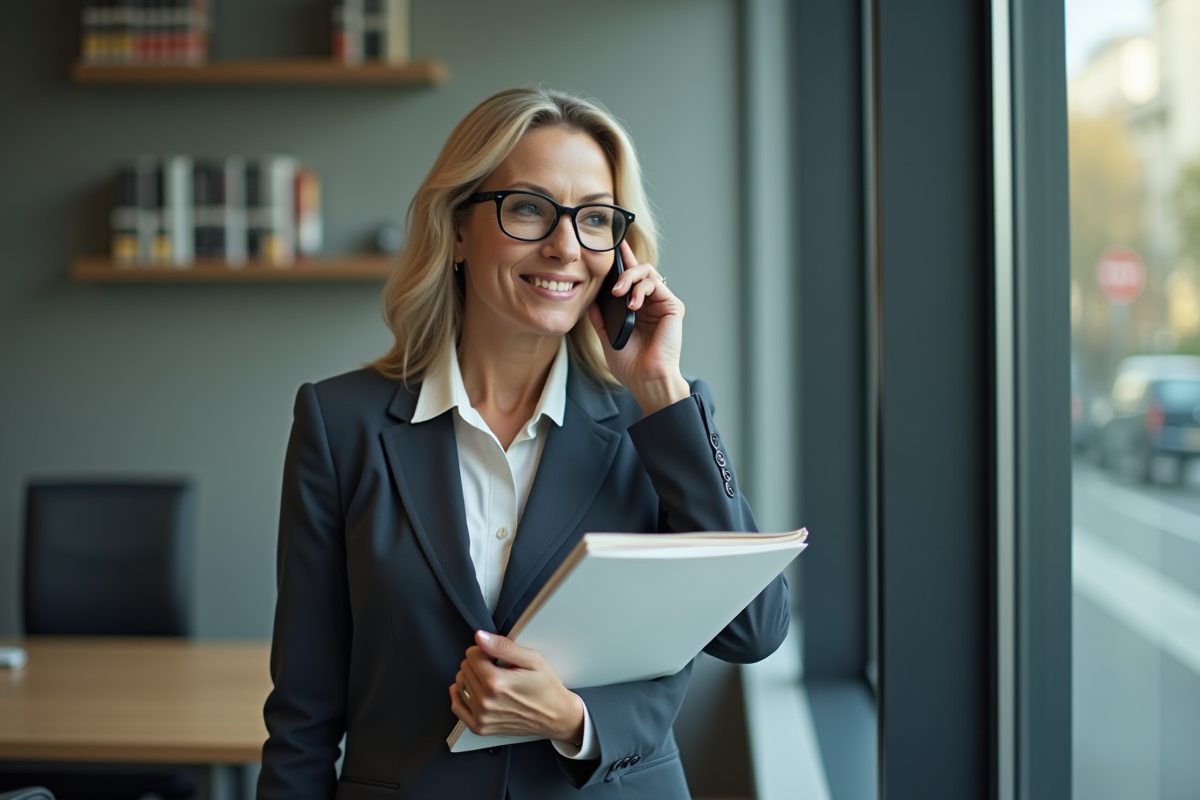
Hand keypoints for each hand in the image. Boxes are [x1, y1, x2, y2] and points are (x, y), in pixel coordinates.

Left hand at [449, 631, 583, 743]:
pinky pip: (457, 707)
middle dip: (478, 663)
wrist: (555, 716)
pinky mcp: (481, 727)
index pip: (472, 654)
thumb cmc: (546, 688)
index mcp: (496, 683)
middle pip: (465, 668)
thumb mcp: (532, 659)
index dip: (484, 650)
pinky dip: (460, 696)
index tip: (496, 656)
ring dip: (471, 678)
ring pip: (460, 684)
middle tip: (497, 667)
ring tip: (490, 679)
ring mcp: (482, 717)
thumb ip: (503, 646)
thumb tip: (480, 637)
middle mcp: (486, 702)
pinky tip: (472, 690)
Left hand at [586, 240, 690, 414]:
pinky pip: (656, 284)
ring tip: (619, 293)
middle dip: (624, 269)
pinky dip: (641, 289)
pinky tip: (633, 304)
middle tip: (612, 284)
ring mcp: (662, 304)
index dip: (623, 261)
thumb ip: (601, 319)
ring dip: (630, 278)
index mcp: (638, 309)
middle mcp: (651, 303)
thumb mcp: (608, 338)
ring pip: (647, 272)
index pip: (630, 280)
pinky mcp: (672, 306)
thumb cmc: (631, 365)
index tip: (614, 245)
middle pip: (640, 270)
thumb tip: (591, 299)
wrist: (647, 379)